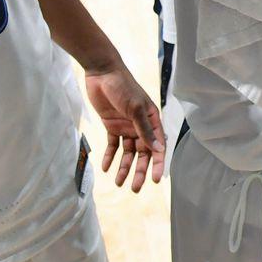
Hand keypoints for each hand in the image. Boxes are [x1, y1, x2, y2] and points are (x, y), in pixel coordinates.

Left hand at [85, 63, 164, 191]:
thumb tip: (159, 149)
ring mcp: (126, 126)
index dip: (158, 163)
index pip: (157, 145)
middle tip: (135, 188)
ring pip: (127, 152)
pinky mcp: (112, 126)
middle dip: (139, 170)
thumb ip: (145, 130)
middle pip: (142, 153)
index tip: (155, 180)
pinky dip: (110, 156)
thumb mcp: (135, 108)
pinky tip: (105, 167)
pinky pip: (112, 145)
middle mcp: (140, 125)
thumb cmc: (123, 87)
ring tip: (119, 183)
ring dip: (124, 167)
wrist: (102, 73)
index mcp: (151, 120)